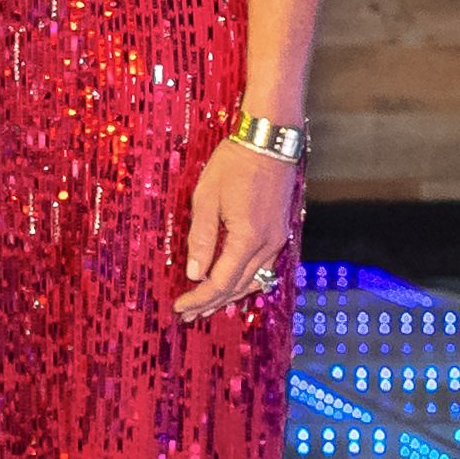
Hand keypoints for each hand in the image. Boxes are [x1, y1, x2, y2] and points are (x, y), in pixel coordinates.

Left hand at [175, 135, 300, 321]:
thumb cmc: (233, 166)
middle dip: (211, 302)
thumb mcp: (207, 199)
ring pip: (253, 279)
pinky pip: (263, 267)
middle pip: (238, 286)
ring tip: (206, 307)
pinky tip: (233, 286)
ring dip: (229, 295)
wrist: (268, 143)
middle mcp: (268, 245)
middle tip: (187, 315)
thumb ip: (202, 239)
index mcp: (248, 238)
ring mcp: (278, 239)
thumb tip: (195, 274)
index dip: (199, 298)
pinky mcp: (280, 232)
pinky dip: (245, 280)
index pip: (221, 282)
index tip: (179, 307)